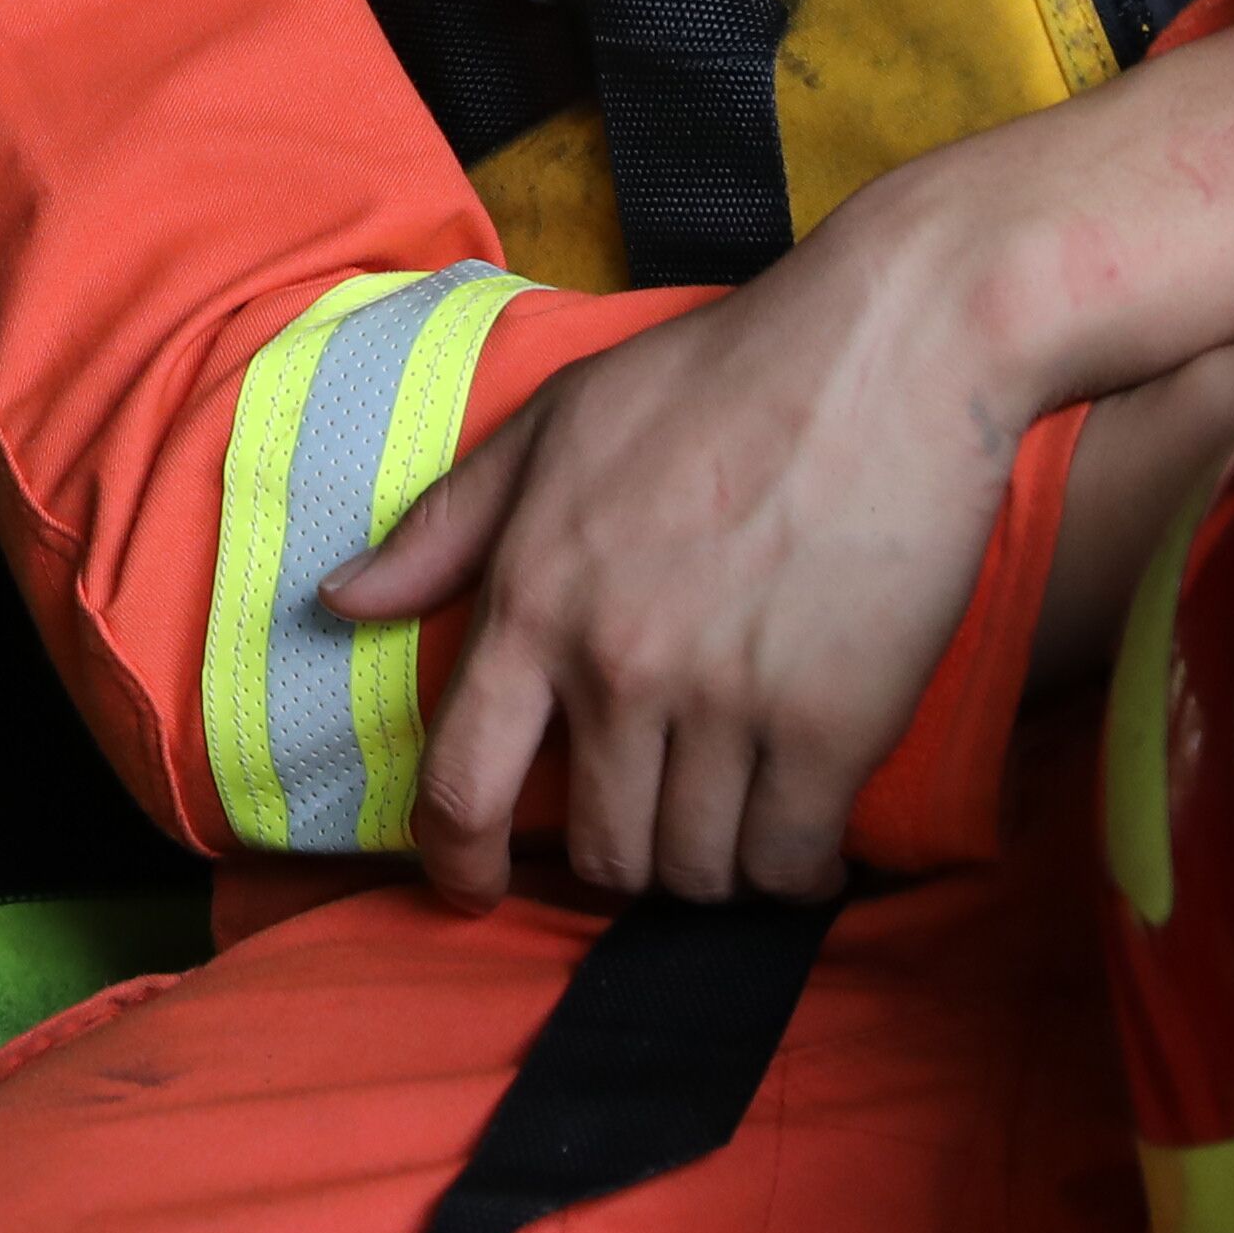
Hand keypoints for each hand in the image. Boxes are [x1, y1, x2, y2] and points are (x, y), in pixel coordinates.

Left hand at [320, 166, 1030, 914]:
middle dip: (623, 854)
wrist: (889, 347)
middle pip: (600, 849)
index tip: (475, 886)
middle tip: (662, 817)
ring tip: (739, 822)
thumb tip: (343, 601)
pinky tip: (809, 840)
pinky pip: (789, 861)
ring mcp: (724, 702)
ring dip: (713, 867)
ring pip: (695, 869)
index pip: (461, 783)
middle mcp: (617, 665)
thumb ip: (447, 526)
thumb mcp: (558, 424)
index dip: (459, 861)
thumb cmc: (722, 375)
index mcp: (536, 598)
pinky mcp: (832, 724)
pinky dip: (796, 872)